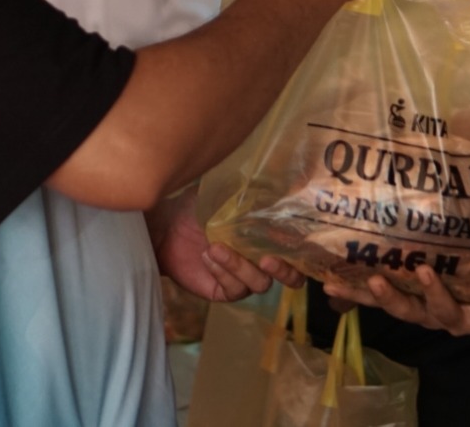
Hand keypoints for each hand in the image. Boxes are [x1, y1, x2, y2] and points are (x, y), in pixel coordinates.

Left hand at [148, 187, 303, 300]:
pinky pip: (235, 289)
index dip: (305, 249)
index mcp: (269, 238)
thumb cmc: (197, 207)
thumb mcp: (226, 195)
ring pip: (260, 283)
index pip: (299, 249)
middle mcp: (263, 260)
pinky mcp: (225, 290)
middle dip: (285, 271)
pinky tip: (208, 256)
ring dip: (240, 266)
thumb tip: (279, 178)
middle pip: (292, 277)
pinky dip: (224, 272)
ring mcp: (245, 277)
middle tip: (267, 259)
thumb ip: (252, 192)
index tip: (295, 237)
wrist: (164, 225)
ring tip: (215, 247)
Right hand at [323, 265, 469, 337]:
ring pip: (442, 312)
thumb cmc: (465, 279)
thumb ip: (411, 251)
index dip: (353, 294)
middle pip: (405, 310)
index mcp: (414, 299)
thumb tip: (379, 220)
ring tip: (425, 270)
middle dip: (388, 296)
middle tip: (373, 279)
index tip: (328, 285)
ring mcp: (459, 318)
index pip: (378, 299)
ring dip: (433, 292)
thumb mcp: (437, 264)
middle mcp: (431, 312)